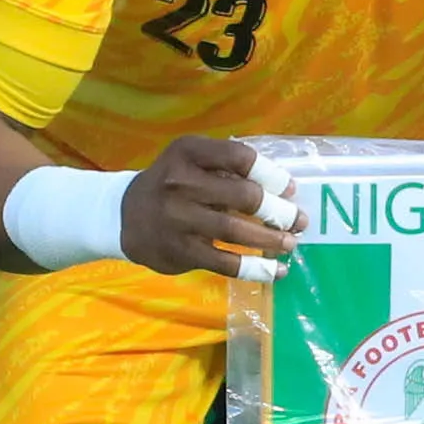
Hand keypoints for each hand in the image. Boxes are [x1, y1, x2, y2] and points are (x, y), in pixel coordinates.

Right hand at [121, 132, 296, 274]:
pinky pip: (225, 262)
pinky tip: (275, 271)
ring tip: (291, 244)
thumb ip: (227, 167)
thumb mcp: (191, 161)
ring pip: (236, 232)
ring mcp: (179, 218)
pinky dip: (254, 269)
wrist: (124, 216)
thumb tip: (281, 188)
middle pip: (244, 196)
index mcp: (188, 152)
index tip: (290, 189)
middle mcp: (181, 182)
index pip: (240, 157)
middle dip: (278, 211)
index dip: (272, 174)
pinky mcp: (180, 250)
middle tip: (299, 221)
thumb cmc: (171, 184)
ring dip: (271, 240)